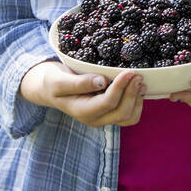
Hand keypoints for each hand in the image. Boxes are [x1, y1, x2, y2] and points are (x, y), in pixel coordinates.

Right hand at [21, 60, 145, 127]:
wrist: (50, 88)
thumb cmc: (53, 82)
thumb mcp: (59, 80)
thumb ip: (79, 83)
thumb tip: (102, 81)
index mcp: (82, 111)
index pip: (108, 103)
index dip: (120, 88)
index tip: (129, 71)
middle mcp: (95, 118)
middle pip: (122, 113)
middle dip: (132, 93)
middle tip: (138, 75)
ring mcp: (103, 118)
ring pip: (128, 117)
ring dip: (137, 100)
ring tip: (140, 82)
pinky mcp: (109, 113)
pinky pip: (129, 115)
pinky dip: (137, 103)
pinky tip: (137, 88)